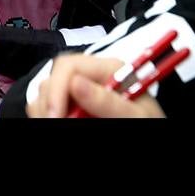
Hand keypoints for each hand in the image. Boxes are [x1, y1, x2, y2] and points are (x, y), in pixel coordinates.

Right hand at [26, 54, 166, 118]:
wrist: (151, 130)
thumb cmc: (148, 123)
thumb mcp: (136, 116)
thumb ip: (109, 102)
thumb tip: (76, 83)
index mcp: (109, 70)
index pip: (69, 65)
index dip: (57, 88)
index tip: (55, 115)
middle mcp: (90, 76)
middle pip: (53, 77)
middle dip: (49, 102)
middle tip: (52, 123)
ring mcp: (79, 90)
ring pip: (44, 91)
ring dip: (45, 109)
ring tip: (58, 123)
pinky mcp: (71, 103)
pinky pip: (44, 105)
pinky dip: (45, 113)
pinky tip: (57, 121)